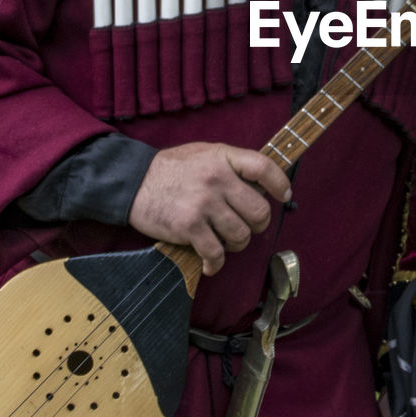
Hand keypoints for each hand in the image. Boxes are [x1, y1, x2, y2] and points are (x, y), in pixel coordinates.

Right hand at [127, 142, 290, 275]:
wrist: (132, 182)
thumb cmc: (172, 169)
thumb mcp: (205, 153)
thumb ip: (232, 165)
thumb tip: (263, 185)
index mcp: (223, 157)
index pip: (264, 167)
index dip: (280, 183)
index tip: (284, 195)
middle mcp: (216, 179)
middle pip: (259, 211)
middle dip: (257, 224)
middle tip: (245, 224)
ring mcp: (203, 204)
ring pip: (241, 236)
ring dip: (236, 244)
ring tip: (224, 240)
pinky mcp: (188, 227)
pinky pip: (216, 253)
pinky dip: (215, 263)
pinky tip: (211, 262)